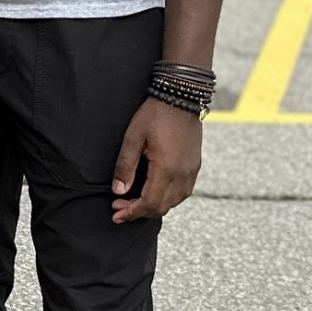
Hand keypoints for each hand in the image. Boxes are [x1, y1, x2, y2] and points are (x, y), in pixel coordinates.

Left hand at [110, 97, 202, 223]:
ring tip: (134, 203)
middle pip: (161, 206)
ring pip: (174, 202)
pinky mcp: (195, 166)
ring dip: (154, 206)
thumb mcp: (133, 137)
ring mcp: (191, 171)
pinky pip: (183, 192)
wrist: (181, 96)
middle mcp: (183, 174)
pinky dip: (168, 199)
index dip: (131, 212)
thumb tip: (118, 191)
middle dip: (139, 212)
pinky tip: (154, 193)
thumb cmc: (155, 114)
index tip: (116, 214)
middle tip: (120, 208)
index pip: (149, 203)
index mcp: (167, 169)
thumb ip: (125, 166)